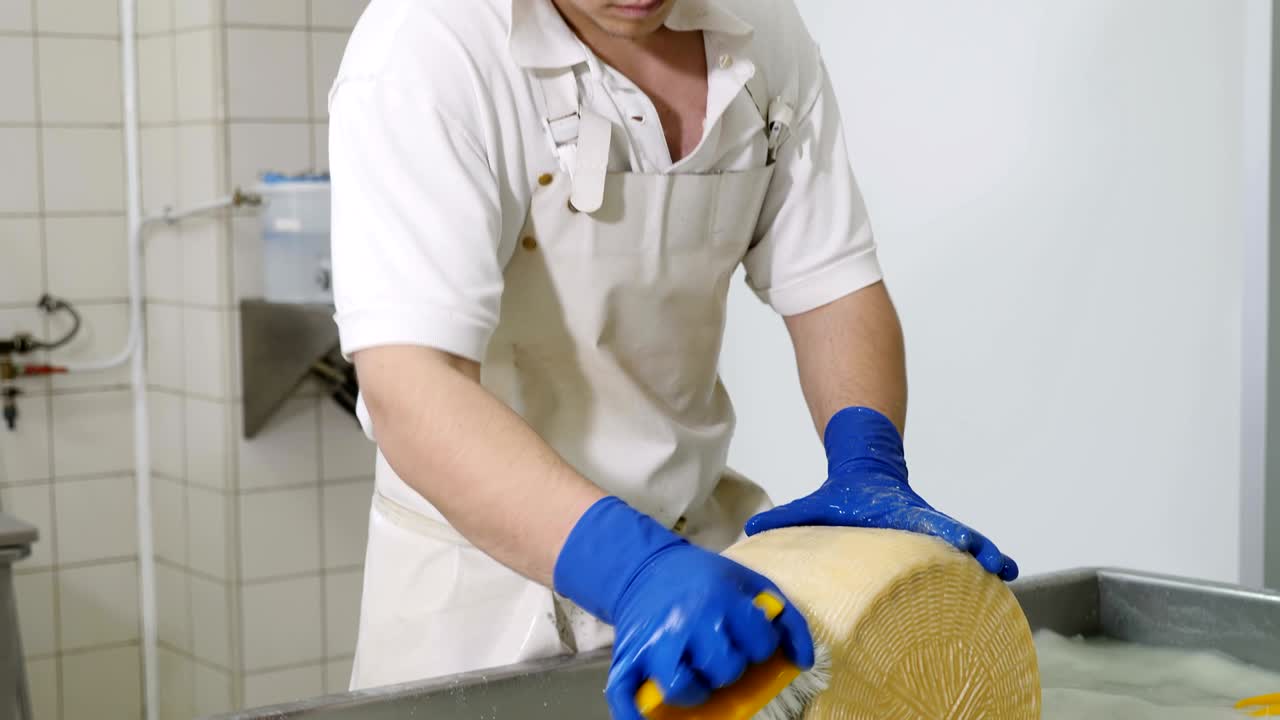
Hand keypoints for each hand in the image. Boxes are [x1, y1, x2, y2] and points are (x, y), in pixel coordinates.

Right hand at [555, 498, 813, 719]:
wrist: (647, 566)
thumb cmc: (706, 579)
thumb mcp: (751, 583)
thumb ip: (785, 618)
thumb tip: (803, 662)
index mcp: (722, 600)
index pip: (760, 645)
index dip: (760, 645)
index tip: (750, 637)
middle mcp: (688, 621)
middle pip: (724, 670)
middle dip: (729, 668)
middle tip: (720, 655)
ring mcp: (656, 640)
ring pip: (682, 688)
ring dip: (695, 692)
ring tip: (696, 679)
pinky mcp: (629, 655)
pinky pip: (626, 696)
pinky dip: (635, 716)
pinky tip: (648, 719)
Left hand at [745, 407, 1018, 580]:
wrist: (866, 470)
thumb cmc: (842, 496)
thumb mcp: (816, 505)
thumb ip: (787, 517)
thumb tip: (749, 532)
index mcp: (897, 513)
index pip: (923, 522)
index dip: (942, 532)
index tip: (963, 542)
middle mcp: (919, 521)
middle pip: (952, 534)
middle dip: (976, 547)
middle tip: (1000, 565)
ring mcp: (929, 528)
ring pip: (963, 541)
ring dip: (985, 555)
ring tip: (1008, 572)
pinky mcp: (932, 535)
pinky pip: (960, 545)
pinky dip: (980, 555)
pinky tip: (1002, 572)